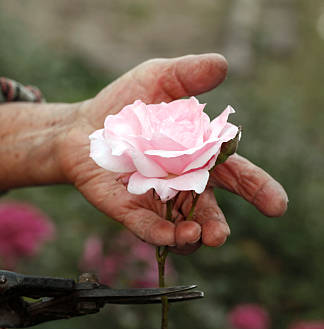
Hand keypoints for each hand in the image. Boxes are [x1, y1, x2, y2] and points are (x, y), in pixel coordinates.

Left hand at [58, 54, 287, 251]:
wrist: (80, 125)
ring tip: (196, 235)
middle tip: (220, 233)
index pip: (236, 175)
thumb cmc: (124, 105)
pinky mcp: (127, 209)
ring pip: (181, 228)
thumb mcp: (156, 81)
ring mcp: (155, 200)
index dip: (258, 189)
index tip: (276, 204)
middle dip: (218, 226)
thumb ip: (187, 75)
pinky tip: (170, 237)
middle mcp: (182, 185)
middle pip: (208, 211)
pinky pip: (147, 227)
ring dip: (192, 236)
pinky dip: (160, 235)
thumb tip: (221, 65)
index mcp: (199, 157)